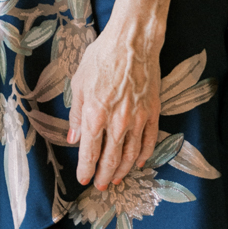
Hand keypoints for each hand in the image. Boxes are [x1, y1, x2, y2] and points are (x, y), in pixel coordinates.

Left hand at [67, 19, 161, 190]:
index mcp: (95, 116)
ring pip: (131, 155)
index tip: (83, 180)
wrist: (132, 42)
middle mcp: (117, 123)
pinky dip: (144, 155)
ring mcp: (138, 120)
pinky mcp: (153, 114)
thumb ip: (77, 114)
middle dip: (103, 175)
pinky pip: (149, 142)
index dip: (86, 169)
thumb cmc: (101, 58)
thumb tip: (74, 138)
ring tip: (116, 178)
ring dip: (122, 170)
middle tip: (100, 185)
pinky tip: (139, 162)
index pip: (90, 152)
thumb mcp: (79, 83)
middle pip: (111, 159)